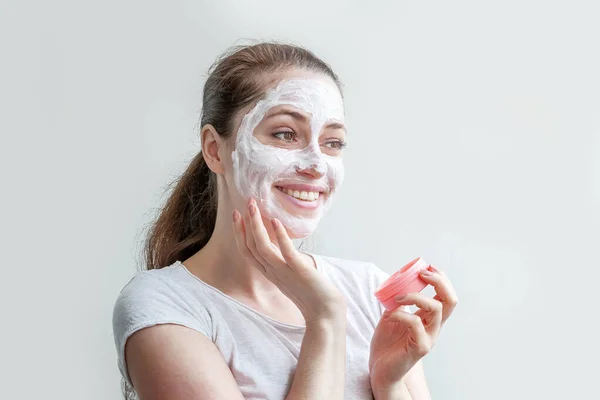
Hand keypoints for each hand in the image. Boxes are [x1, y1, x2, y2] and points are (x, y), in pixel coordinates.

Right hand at [232, 198, 345, 323]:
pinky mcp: (300, 271)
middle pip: (250, 247)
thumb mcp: (292, 276)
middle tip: (244, 203)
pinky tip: (276, 222)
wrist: (326, 314)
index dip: (240, 233)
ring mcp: (285, 272)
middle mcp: (273, 273)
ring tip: (254, 207)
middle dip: (244, 225)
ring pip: (263, 247)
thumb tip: (284, 245)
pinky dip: (280, 237)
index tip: (237, 215)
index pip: (247, 252)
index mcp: (270, 273)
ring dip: (256, 226)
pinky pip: (286, 253)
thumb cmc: (312, 295)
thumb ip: (284, 263)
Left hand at [369, 265, 457, 390]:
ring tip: (398, 296)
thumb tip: (395, 281)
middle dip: (439, 282)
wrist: (380, 369)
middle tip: (422, 274)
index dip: (441, 279)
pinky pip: (416, 324)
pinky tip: (389, 315)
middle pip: (450, 300)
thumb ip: (397, 300)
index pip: (446, 296)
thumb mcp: (392, 314)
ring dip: (416, 296)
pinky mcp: (420, 348)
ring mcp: (429, 337)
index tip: (427, 267)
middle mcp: (433, 327)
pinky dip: (401, 313)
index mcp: (429, 318)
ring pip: (436, 309)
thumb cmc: (387, 343)